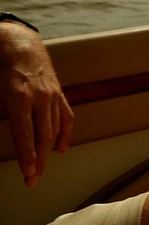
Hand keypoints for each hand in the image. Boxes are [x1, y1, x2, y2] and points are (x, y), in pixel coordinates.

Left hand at [0, 20, 73, 186]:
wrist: (20, 44)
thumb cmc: (2, 67)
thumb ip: (2, 111)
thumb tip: (10, 133)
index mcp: (20, 98)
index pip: (25, 134)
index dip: (27, 156)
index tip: (28, 173)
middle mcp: (40, 98)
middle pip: (42, 136)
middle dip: (38, 160)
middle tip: (32, 181)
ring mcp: (52, 95)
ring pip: (54, 129)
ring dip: (48, 152)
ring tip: (42, 169)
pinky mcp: (58, 93)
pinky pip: (65, 116)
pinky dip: (64, 133)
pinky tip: (61, 149)